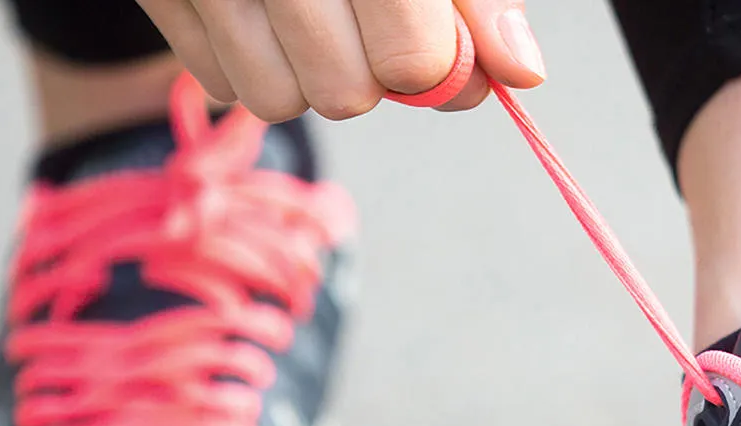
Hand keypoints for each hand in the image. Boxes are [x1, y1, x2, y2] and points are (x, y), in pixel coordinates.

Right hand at [134, 0, 547, 120]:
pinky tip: (266, 11)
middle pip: (344, 95)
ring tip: (317, 17)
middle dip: (370, 72)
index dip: (434, 65)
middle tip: (367, 19)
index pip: (410, 64)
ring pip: (276, 99)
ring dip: (307, 76)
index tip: (433, 39)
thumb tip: (519, 73)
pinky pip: (221, 83)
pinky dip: (250, 61)